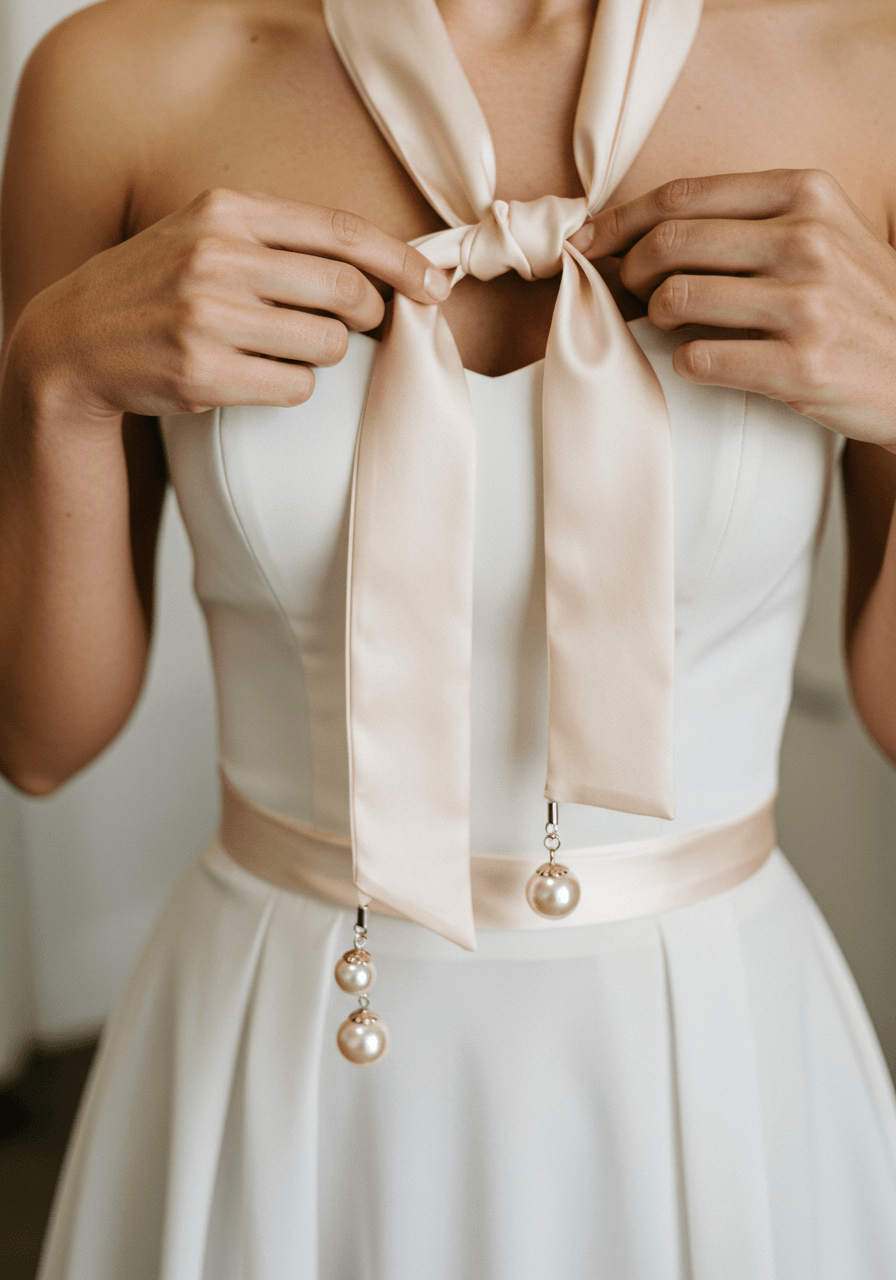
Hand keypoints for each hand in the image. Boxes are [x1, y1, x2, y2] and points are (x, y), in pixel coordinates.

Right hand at [14, 188, 450, 421]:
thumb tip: (380, 269)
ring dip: (320, 356)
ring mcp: (208, 316)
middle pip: (348, 294)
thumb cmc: (158, 288)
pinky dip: (291, 388)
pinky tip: (252, 377)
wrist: (76, 340)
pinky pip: (297, 388)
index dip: (401, 262)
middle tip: (355, 328)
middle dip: (368, 318)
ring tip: (276, 350)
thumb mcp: (208, 236)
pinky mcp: (204, 372)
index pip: (342, 232)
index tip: (435, 287)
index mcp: (228, 211)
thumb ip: (280, 241)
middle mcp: (219, 256)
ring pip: (327, 345)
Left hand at [569, 169, 895, 446]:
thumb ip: (750, 221)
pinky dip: (684, 362)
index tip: (591, 242)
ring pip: (675, 300)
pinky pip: (699, 359)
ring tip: (670, 325)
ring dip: (654, 318)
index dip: (620, 220)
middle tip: (626, 291)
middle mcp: (807, 241)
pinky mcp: (800, 365)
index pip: (682, 196)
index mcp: (807, 194)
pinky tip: (700, 361)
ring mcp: (806, 304)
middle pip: (668, 244)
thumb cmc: (855, 302)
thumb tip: (647, 229)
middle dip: (628, 270)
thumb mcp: (823, 234)